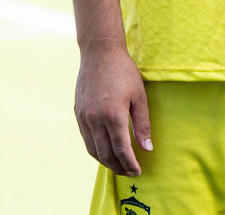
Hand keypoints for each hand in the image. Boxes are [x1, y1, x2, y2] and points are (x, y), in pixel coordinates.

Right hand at [75, 43, 151, 174]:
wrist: (99, 52)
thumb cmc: (123, 72)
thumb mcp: (139, 97)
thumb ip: (142, 125)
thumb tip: (147, 149)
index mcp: (113, 115)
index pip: (122, 150)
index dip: (130, 165)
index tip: (138, 171)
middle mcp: (95, 118)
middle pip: (105, 154)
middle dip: (118, 167)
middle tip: (129, 172)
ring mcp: (84, 116)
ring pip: (92, 149)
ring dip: (105, 161)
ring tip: (118, 165)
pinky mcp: (78, 112)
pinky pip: (86, 138)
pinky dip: (95, 149)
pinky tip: (105, 149)